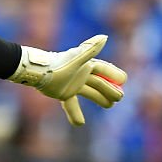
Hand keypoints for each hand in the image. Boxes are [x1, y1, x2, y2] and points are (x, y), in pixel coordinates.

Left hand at [9, 34, 127, 125]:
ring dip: (99, 99)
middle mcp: (80, 74)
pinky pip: (71, 104)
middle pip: (99, 83)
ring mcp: (72, 84)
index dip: (114, 74)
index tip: (123, 81)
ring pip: (90, 92)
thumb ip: (90, 49)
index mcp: (85, 64)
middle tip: (119, 98)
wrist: (38, 73)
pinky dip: (75, 113)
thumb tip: (104, 37)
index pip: (103, 69)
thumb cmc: (58, 64)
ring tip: (109, 106)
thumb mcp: (77, 58)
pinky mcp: (63, 93)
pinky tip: (80, 123)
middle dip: (109, 90)